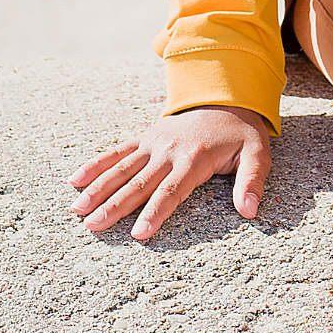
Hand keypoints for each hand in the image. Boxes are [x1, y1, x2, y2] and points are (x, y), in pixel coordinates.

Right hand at [68, 106, 271, 241]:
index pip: (172, 191)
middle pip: (139, 183)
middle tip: (93, 226)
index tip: (139, 234)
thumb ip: (252, 181)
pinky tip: (75, 180)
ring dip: (99, 188)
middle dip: (115, 206)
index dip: (155, 212)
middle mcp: (169, 151)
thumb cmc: (241, 134)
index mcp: (195, 159)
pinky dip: (96, 165)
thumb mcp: (258, 154)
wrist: (226, 98)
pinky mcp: (145, 138)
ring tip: (78, 210)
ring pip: (122, 168)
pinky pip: (117, 152)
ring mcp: (153, 143)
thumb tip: (249, 211)